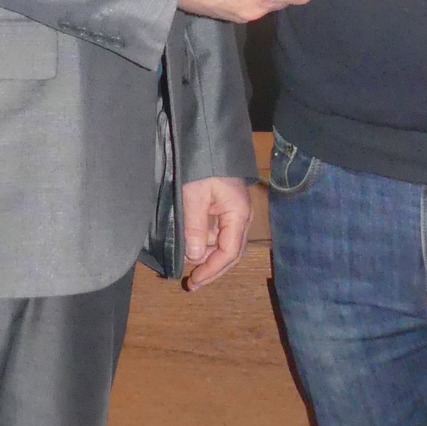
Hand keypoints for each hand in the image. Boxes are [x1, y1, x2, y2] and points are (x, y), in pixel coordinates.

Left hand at [181, 175, 251, 289]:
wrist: (208, 142)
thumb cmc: (203, 167)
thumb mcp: (194, 196)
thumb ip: (194, 227)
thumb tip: (195, 257)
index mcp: (238, 215)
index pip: (230, 252)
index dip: (213, 269)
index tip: (195, 280)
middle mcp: (239, 217)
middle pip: (230, 252)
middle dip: (211, 269)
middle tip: (192, 283)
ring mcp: (232, 213)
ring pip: (221, 244)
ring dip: (206, 256)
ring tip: (187, 265)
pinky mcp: (223, 208)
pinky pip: (215, 232)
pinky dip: (203, 243)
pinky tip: (190, 248)